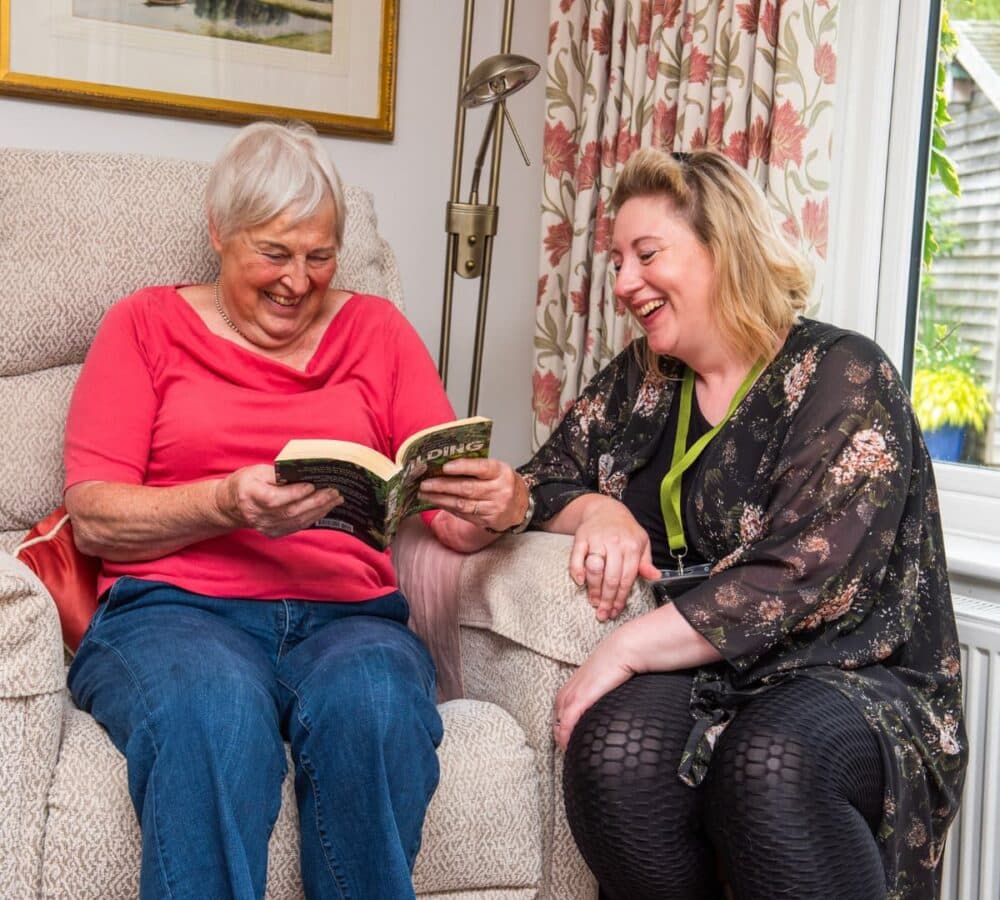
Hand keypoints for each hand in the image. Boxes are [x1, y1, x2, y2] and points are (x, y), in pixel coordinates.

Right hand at [216, 464, 341, 537]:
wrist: (231, 505)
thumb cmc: (246, 483)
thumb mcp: (257, 471)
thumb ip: (279, 473)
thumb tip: (304, 473)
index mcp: (250, 495)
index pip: (274, 499)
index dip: (294, 493)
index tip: (312, 485)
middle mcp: (257, 514)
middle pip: (290, 511)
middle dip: (316, 501)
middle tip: (334, 492)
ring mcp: (265, 526)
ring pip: (297, 520)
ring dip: (319, 510)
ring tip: (335, 499)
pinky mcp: (274, 532)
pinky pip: (297, 526)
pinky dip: (314, 516)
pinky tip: (325, 508)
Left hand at [418, 458, 527, 533]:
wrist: (521, 506)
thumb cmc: (504, 483)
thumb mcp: (497, 470)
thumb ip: (476, 467)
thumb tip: (445, 465)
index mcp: (502, 472)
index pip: (482, 468)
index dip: (463, 467)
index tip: (445, 466)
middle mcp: (500, 491)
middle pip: (468, 488)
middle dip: (443, 486)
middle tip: (425, 483)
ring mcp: (494, 508)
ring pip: (462, 504)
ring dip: (440, 499)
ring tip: (424, 494)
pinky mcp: (487, 521)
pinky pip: (463, 514)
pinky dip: (447, 507)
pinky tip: (437, 502)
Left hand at [553, 629, 634, 749]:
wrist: (624, 650)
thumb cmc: (618, 663)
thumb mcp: (605, 679)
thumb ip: (602, 692)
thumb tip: (610, 701)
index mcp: (573, 685)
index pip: (560, 711)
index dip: (563, 727)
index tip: (571, 740)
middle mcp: (569, 689)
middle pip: (556, 718)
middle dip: (560, 735)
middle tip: (570, 750)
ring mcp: (573, 693)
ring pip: (559, 722)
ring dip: (562, 739)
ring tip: (570, 752)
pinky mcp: (580, 697)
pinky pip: (567, 721)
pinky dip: (566, 734)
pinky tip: (568, 745)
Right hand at [568, 496, 659, 621]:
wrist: (605, 508)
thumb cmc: (625, 530)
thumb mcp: (642, 543)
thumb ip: (646, 562)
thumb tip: (655, 577)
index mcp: (631, 547)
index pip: (627, 578)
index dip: (621, 598)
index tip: (616, 611)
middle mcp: (614, 543)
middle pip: (611, 578)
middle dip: (607, 600)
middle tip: (604, 613)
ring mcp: (597, 540)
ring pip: (595, 570)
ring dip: (593, 590)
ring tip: (594, 602)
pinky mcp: (581, 537)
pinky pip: (577, 557)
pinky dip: (577, 571)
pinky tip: (580, 583)